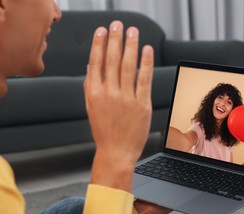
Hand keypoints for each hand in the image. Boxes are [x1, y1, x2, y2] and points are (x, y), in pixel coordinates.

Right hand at [84, 21, 153, 191]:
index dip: (99, 44)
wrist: (116, 152)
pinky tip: (146, 51)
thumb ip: (91, 86)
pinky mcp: (141, 104)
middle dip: (115, 39)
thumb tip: (91, 66)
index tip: (102, 31)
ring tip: (132, 32)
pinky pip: (144, 79)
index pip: (95, 62)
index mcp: (94, 93)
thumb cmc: (105, 131)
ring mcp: (126, 99)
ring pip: (128, 66)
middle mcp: (109, 93)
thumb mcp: (91, 108)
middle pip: (112, 60)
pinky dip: (145, 63)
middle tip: (118, 25)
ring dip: (130, 46)